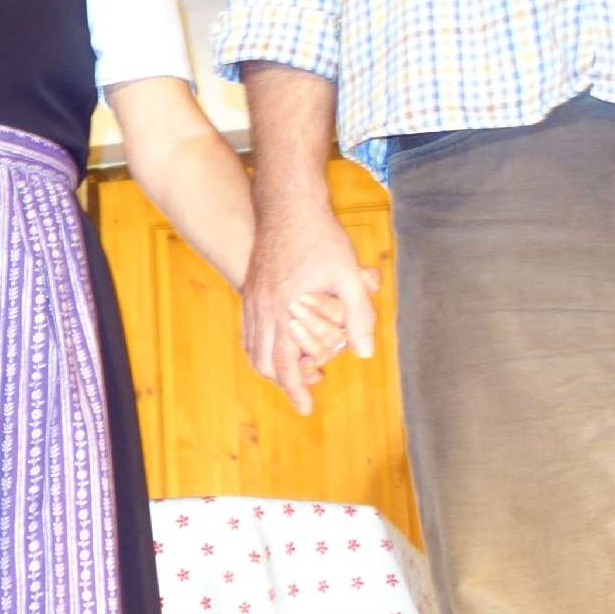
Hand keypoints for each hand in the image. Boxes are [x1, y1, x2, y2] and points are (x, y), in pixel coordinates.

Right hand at [242, 202, 379, 415]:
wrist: (287, 205)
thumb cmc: (320, 237)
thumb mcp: (348, 275)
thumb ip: (359, 316)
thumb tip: (365, 353)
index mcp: (282, 309)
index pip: (284, 364)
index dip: (296, 390)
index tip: (306, 408)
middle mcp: (261, 307)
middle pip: (263, 362)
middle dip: (283, 381)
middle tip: (309, 386)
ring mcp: (252, 298)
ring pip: (253, 347)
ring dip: (272, 364)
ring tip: (298, 368)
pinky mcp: (251, 288)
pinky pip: (249, 329)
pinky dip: (262, 345)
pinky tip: (282, 342)